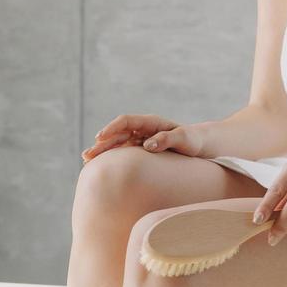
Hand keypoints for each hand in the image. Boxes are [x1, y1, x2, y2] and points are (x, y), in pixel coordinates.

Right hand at [80, 114, 205, 161]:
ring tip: (86, 160)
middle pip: (117, 134)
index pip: (126, 121)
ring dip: (103, 151)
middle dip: (101, 143)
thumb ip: (167, 140)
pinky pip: (123, 152)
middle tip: (87, 155)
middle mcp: (143, 129)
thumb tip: (147, 145)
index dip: (112, 128)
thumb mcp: (184, 139)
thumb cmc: (193, 141)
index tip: (100, 137)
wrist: (200, 146)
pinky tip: (101, 165)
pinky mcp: (142, 150)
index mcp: (151, 122)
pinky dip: (112, 157)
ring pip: (117, 143)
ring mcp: (141, 139)